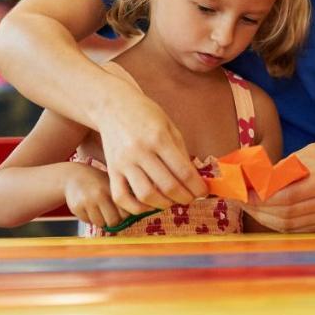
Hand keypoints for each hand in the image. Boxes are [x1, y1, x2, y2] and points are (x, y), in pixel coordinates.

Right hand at [64, 164, 124, 228]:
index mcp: (112, 187)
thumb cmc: (98, 181)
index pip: (126, 211)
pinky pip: (88, 221)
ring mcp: (87, 201)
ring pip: (100, 223)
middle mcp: (99, 194)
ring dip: (102, 220)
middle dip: (114, 220)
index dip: (126, 214)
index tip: (123, 211)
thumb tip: (137, 213)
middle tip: (112, 213)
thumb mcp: (111, 183)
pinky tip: (89, 208)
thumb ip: (124, 195)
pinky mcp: (76, 207)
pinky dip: (90, 218)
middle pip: (113, 221)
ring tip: (100, 209)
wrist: (73, 176)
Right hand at [95, 75, 206, 214]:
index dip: (196, 186)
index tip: (204, 192)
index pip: (183, 171)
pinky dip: (136, 208)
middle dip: (184, 197)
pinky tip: (149, 204)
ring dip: (163, 205)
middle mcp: (140, 151)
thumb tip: (194, 178)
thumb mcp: (169, 126)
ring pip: (145, 195)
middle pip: (166, 186)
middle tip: (191, 198)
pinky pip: (121, 197)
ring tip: (172, 201)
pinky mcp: (111, 170)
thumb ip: (181, 152)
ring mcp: (123, 162)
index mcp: (159, 138)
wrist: (113, 106)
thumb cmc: (146, 115)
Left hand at [241, 141, 314, 232]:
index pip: (288, 196)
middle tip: (242, 202)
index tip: (246, 195)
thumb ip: (274, 176)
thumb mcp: (293, 160)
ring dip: (264, 218)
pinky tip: (262, 214)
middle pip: (287, 213)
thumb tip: (246, 187)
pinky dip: (274, 223)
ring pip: (287, 225)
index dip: (264, 199)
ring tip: (249, 208)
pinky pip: (292, 230)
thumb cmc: (309, 160)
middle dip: (260, 209)